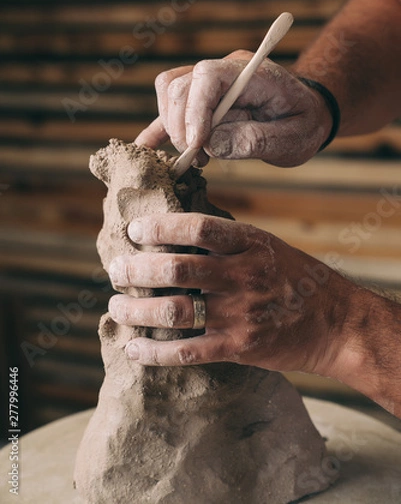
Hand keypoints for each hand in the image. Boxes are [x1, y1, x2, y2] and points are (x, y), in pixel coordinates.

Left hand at [108, 213, 347, 373]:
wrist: (336, 323)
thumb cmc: (296, 278)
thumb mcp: (268, 245)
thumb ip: (227, 239)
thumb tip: (178, 227)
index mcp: (250, 244)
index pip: (198, 229)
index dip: (160, 227)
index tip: (135, 231)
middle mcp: (243, 276)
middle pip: (177, 269)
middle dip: (137, 270)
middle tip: (115, 270)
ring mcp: (240, 314)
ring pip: (175, 311)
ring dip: (136, 310)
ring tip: (115, 307)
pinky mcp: (238, 348)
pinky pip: (188, 351)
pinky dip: (155, 351)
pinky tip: (134, 347)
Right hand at [136, 52, 332, 166]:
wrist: (307, 113)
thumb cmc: (304, 123)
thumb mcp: (293, 139)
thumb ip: (255, 140)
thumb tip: (212, 145)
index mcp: (252, 72)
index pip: (208, 76)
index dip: (195, 110)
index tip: (197, 145)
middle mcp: (225, 70)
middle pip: (181, 85)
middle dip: (181, 126)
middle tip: (200, 158)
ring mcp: (210, 83)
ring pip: (169, 91)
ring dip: (172, 127)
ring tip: (195, 157)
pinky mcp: (201, 100)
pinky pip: (171, 107)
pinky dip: (159, 127)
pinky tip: (147, 148)